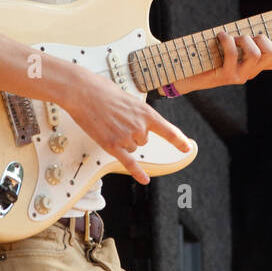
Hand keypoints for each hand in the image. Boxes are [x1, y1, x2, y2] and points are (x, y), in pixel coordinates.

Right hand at [58, 65, 193, 183]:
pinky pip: (128, 163)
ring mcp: (126, 137)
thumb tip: (136, 123)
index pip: (168, 130)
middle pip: (143, 140)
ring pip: (131, 148)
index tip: (187, 147)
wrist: (84, 92)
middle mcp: (139, 127)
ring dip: (122, 140)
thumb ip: (136, 114)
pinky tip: (144, 180)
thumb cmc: (103, 90)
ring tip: (109, 124)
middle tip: (117, 118)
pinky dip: (137, 173)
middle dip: (131, 132)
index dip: (179, 141)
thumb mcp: (128, 99)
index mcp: (146, 113)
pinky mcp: (112, 146)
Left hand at [171, 32, 271, 94]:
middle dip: (259, 38)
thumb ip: (239, 40)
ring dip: (243, 39)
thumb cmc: (205, 56)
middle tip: (241, 37)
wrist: (185, 76)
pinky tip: (219, 37)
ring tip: (230, 38)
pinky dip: (227, 40)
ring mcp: (240, 76)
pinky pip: (233, 54)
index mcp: (253, 66)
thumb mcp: (226, 46)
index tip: (261, 35)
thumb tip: (250, 28)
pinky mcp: (227, 76)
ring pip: (255, 54)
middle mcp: (250, 73)